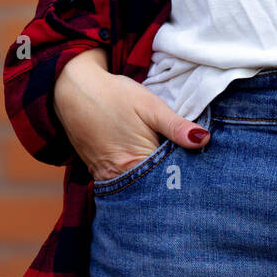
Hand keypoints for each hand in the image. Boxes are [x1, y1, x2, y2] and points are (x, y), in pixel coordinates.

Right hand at [53, 47, 209, 180]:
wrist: (72, 88)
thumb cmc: (114, 95)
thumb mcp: (150, 106)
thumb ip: (176, 126)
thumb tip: (204, 140)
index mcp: (133, 164)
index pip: (168, 180)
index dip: (187, 175)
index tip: (203, 170)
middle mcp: (117, 177)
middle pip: (154, 187)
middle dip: (173, 179)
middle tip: (194, 168)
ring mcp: (105, 176)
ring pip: (140, 185)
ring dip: (158, 178)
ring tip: (176, 166)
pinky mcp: (98, 171)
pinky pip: (126, 179)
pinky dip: (140, 174)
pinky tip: (153, 163)